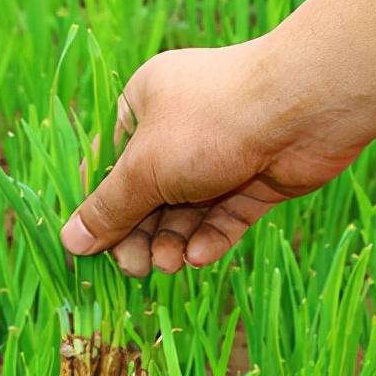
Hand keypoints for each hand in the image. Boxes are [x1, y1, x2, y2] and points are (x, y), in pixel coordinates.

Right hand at [61, 41, 368, 275]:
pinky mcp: (253, 179)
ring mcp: (218, 155)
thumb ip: (108, 210)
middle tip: (135, 269)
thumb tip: (69, 242)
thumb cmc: (210, 123)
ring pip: (183, 211)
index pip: (108, 165)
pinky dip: (209, 239)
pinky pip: (222, 217)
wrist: (306, 107)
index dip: (98, 207)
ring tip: (169, 264)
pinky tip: (201, 256)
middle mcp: (179, 129)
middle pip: (145, 195)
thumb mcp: (145, 170)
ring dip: (172, 242)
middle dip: (139, 234)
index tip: (90, 247)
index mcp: (143, 106)